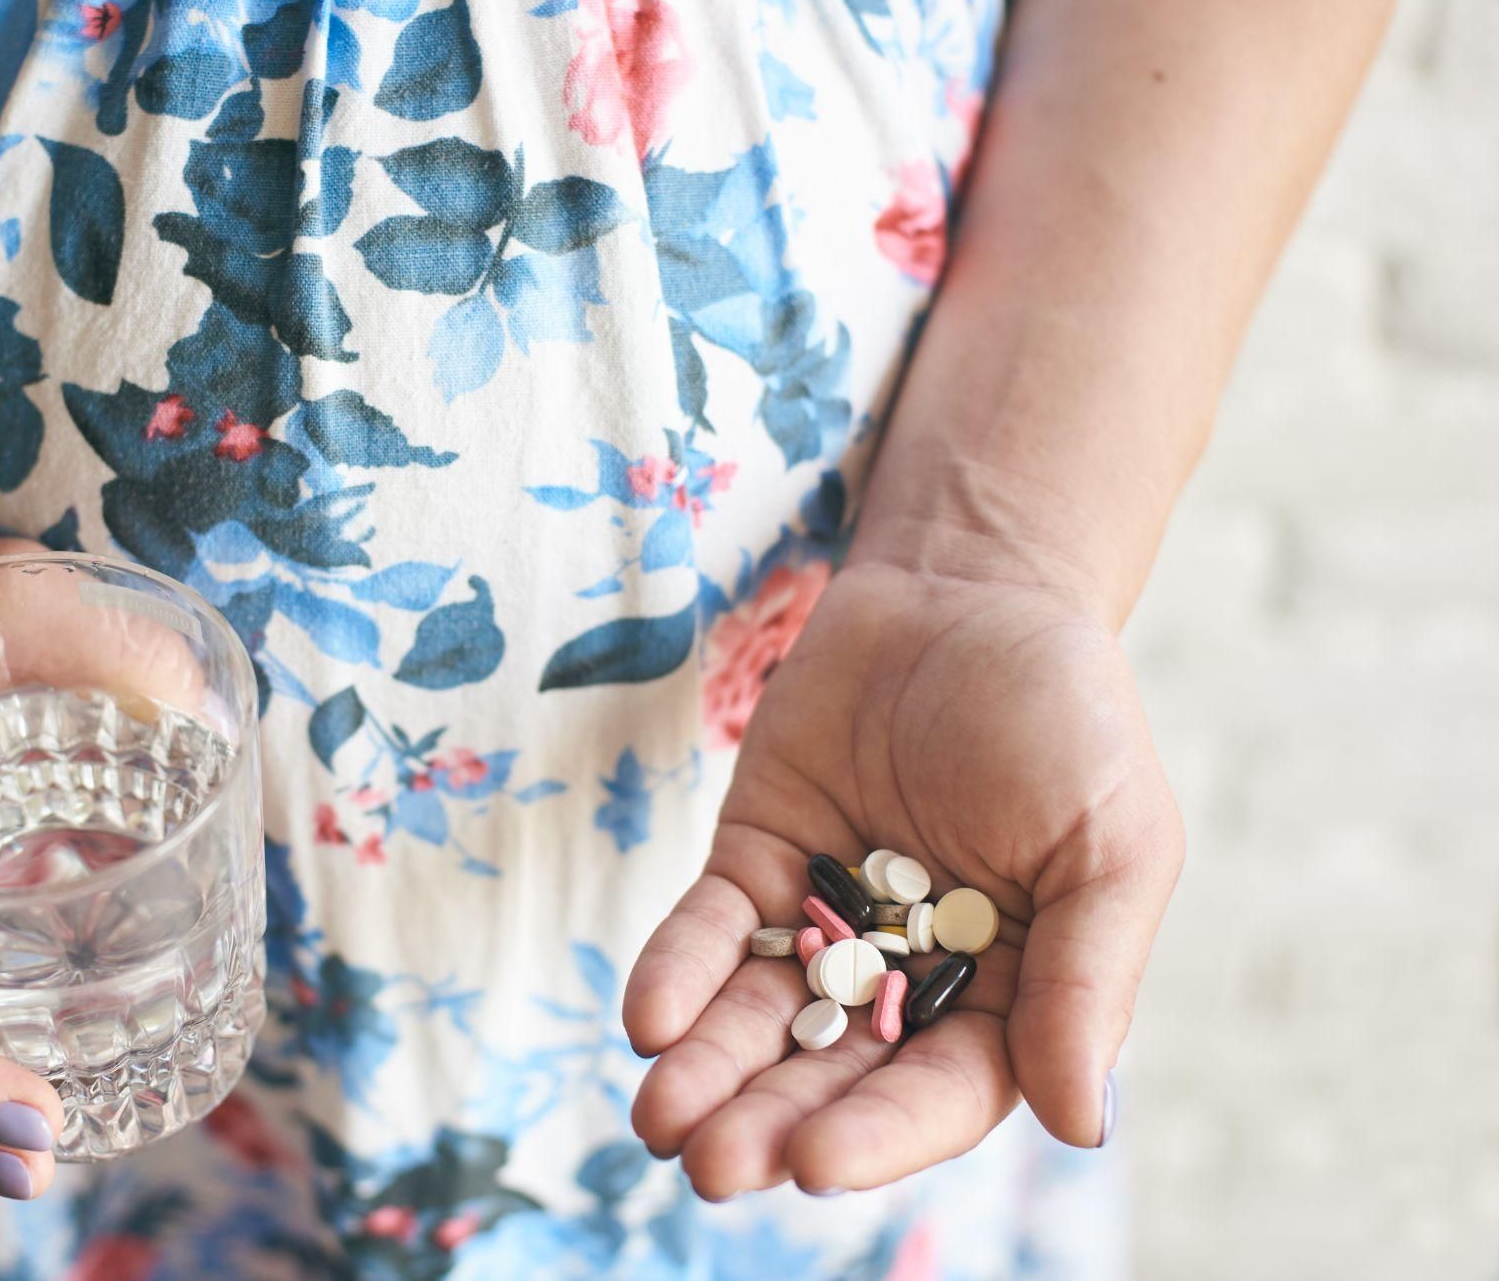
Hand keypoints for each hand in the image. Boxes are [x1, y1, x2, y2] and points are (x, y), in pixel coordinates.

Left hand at [623, 559, 1183, 1196]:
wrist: (972, 589)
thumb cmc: (1068, 719)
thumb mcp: (1110, 847)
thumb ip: (1084, 979)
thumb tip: (1081, 1125)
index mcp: (1006, 995)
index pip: (941, 1089)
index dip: (881, 1131)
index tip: (816, 1162)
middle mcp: (906, 977)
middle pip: (833, 1070)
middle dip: (770, 1121)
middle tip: (710, 1168)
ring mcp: (823, 919)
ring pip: (758, 1017)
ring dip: (708, 1072)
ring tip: (657, 1121)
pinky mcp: (757, 858)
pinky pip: (711, 929)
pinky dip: (678, 973)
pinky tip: (647, 1019)